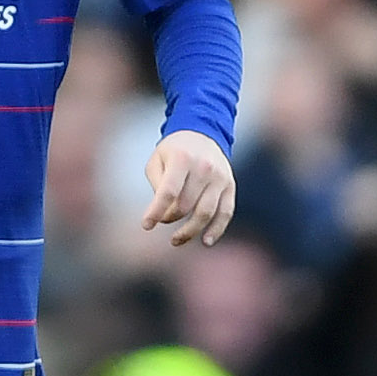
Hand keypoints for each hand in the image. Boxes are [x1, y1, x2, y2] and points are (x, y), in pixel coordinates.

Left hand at [140, 128, 234, 247]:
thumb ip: (158, 186)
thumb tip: (163, 213)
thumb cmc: (173, 151)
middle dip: (170, 217)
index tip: (146, 225)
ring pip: (205, 213)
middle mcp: (204, 168)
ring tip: (176, 240)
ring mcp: (220, 178)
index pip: (168, 192)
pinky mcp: (230, 186)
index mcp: (182, 159)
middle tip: (162, 219)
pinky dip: (217, 229)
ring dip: (189, 231)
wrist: (202, 134)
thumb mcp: (157, 160)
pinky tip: (206, 242)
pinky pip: (226, 212)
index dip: (156, 212)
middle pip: (185, 205)